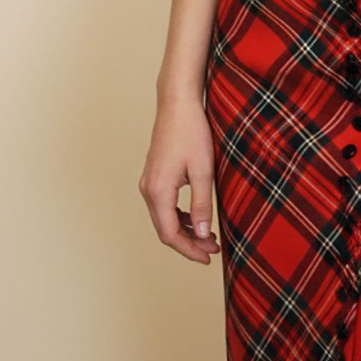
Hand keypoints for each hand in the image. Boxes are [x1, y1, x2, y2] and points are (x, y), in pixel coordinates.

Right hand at [139, 94, 221, 263]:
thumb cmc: (192, 132)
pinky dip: (179, 216)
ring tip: (209, 236)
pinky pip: (163, 205)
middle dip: (189, 243)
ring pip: (163, 218)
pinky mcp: (154, 175)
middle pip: (165, 229)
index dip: (189, 250)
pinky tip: (197, 217)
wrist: (178, 103)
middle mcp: (148, 189)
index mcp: (158, 191)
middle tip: (213, 250)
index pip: (170, 234)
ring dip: (185, 230)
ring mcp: (148, 182)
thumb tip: (203, 234)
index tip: (208, 257)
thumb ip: (202, 204)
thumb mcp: (203, 170)